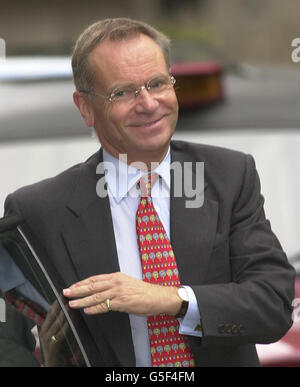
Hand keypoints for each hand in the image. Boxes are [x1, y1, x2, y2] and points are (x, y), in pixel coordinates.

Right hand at [39, 300, 69, 365]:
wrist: (55, 366)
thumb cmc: (60, 350)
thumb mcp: (59, 335)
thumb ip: (62, 324)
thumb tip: (70, 310)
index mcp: (45, 329)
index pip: (50, 312)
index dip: (56, 302)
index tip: (63, 293)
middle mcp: (44, 333)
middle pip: (52, 315)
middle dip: (60, 304)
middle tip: (67, 295)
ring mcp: (47, 340)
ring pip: (56, 323)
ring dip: (64, 313)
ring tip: (70, 305)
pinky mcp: (52, 347)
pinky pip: (60, 334)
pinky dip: (66, 326)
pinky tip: (71, 321)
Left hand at [63, 272, 180, 316]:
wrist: (157, 296)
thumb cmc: (143, 291)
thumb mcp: (126, 283)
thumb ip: (113, 286)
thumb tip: (101, 291)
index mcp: (116, 276)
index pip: (95, 279)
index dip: (82, 283)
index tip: (72, 286)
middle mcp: (116, 282)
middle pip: (92, 285)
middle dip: (77, 289)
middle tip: (66, 292)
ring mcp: (118, 292)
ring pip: (96, 296)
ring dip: (82, 300)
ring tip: (72, 303)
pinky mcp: (122, 302)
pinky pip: (105, 305)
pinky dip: (94, 308)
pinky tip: (86, 310)